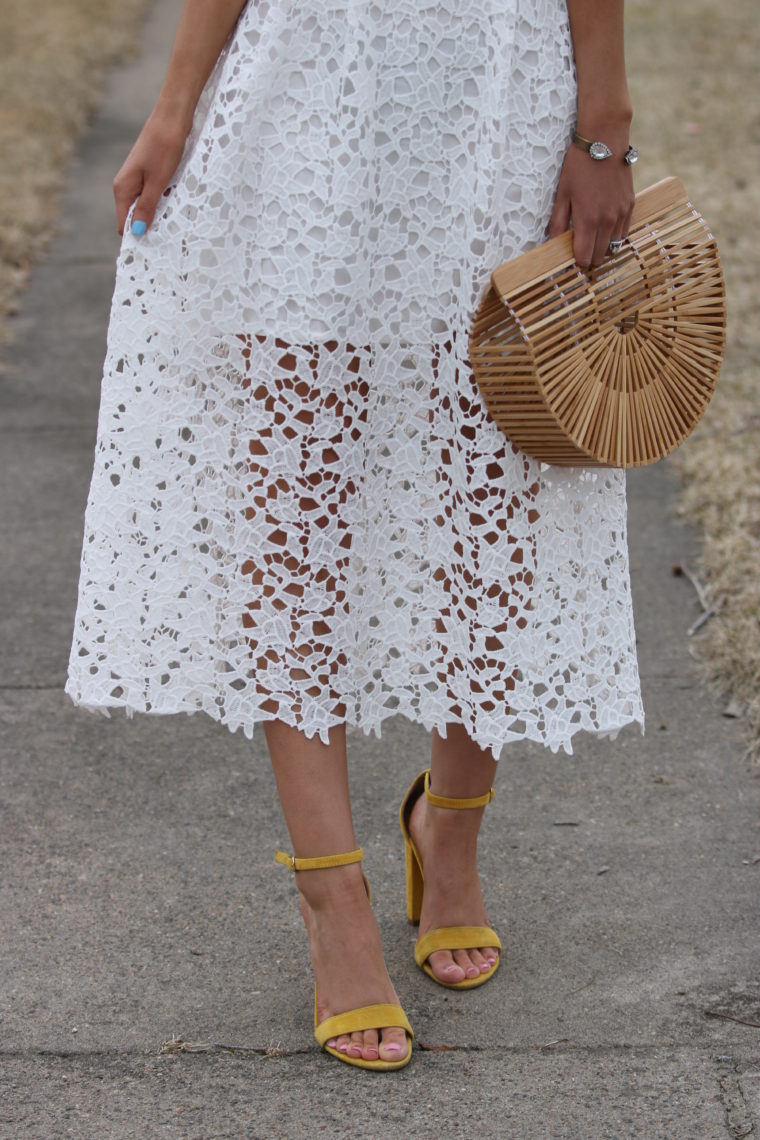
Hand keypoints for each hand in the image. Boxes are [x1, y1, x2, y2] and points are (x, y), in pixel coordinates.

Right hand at [113, 110, 190, 235]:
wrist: (172, 118)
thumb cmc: (164, 148)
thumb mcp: (157, 182)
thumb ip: (146, 208)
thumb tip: (137, 232)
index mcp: (122, 189)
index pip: (124, 225)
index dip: (138, 237)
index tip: (155, 248)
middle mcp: (126, 185)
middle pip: (134, 218)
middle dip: (150, 226)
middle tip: (170, 234)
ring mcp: (137, 179)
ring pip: (146, 207)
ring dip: (159, 213)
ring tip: (175, 216)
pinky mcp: (148, 174)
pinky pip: (154, 196)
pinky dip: (164, 201)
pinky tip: (176, 200)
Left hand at [547, 143, 634, 268]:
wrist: (605, 140)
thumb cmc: (580, 165)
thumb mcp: (563, 192)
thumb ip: (559, 221)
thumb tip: (554, 242)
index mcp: (588, 220)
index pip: (584, 257)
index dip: (577, 262)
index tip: (571, 259)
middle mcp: (607, 221)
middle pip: (600, 256)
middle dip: (589, 258)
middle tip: (580, 252)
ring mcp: (621, 214)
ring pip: (614, 247)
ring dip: (603, 249)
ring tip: (592, 242)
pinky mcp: (630, 205)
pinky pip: (624, 232)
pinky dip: (615, 236)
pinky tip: (605, 230)